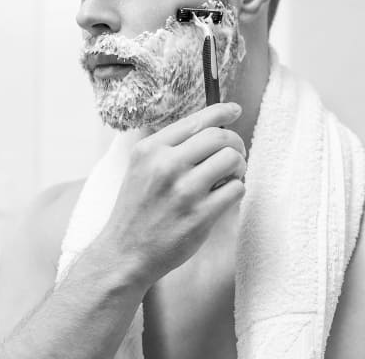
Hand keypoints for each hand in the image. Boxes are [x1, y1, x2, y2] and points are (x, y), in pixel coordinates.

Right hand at [92, 102, 246, 286]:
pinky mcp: (200, 216)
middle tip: (236, 153)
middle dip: (235, 142)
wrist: (124, 253)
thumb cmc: (136, 209)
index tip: (234, 110)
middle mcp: (166, 165)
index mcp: (150, 149)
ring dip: (239, 165)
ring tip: (231, 175)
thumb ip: (168, 146)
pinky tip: (225, 195)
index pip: (196, 120)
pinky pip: (236, 189)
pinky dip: (236, 189)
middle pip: (219, 137)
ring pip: (232, 159)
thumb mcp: (140, 167)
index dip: (222, 112)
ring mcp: (184, 191)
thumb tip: (208, 126)